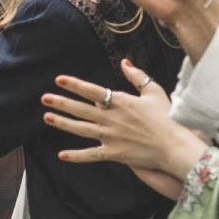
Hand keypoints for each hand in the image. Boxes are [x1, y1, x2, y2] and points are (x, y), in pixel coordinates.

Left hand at [43, 59, 209, 183]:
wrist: (174, 146)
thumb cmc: (167, 117)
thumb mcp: (154, 92)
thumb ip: (137, 76)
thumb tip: (124, 62)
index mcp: (121, 102)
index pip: (92, 91)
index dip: (75, 85)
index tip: (59, 80)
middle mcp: (112, 119)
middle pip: (81, 109)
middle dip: (61, 103)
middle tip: (44, 98)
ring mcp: (111, 137)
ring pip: (81, 129)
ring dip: (63, 123)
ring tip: (47, 117)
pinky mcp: (114, 154)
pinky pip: (91, 155)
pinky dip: (77, 156)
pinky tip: (62, 155)